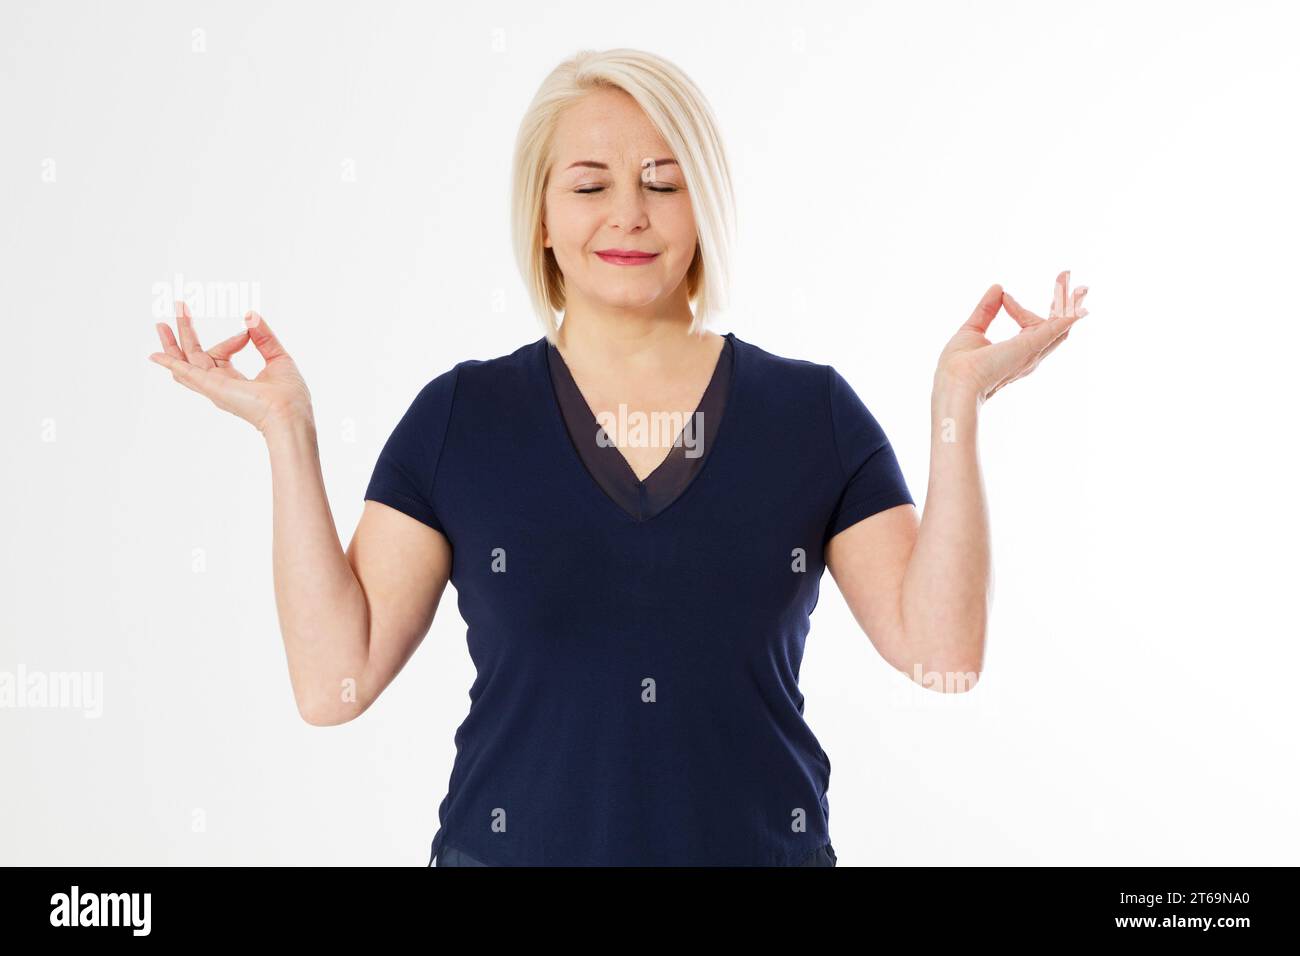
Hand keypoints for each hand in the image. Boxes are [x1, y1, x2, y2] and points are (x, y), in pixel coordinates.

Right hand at [148, 302, 312, 434]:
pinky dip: (170, 363)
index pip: (221, 353)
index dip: (232, 340)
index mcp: (234, 381)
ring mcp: (214, 386)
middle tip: (179, 305)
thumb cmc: (289, 395)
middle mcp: (219, 385)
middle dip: (185, 331)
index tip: (247, 333)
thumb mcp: (278, 357)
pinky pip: (185, 373)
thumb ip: (263, 337)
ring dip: (172, 342)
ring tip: (160, 324)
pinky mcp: (211, 387)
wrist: (289, 413)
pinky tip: (155, 356)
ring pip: (185, 361)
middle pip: (194, 355)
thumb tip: (250, 315)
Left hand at [936, 271, 1088, 402]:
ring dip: (1070, 303)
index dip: (1017, 308)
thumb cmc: (958, 367)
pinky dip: (1071, 313)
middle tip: (1065, 275)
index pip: (1029, 324)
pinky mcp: (1032, 345)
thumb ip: (986, 310)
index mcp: (1017, 352)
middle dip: (1062, 301)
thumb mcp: (972, 330)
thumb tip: (998, 288)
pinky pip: (1059, 327)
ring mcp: (1033, 351)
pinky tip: (1082, 302)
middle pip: (1056, 326)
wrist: (955, 383)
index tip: (1003, 297)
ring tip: (1082, 285)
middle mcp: (1030, 354)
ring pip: (1062, 325)